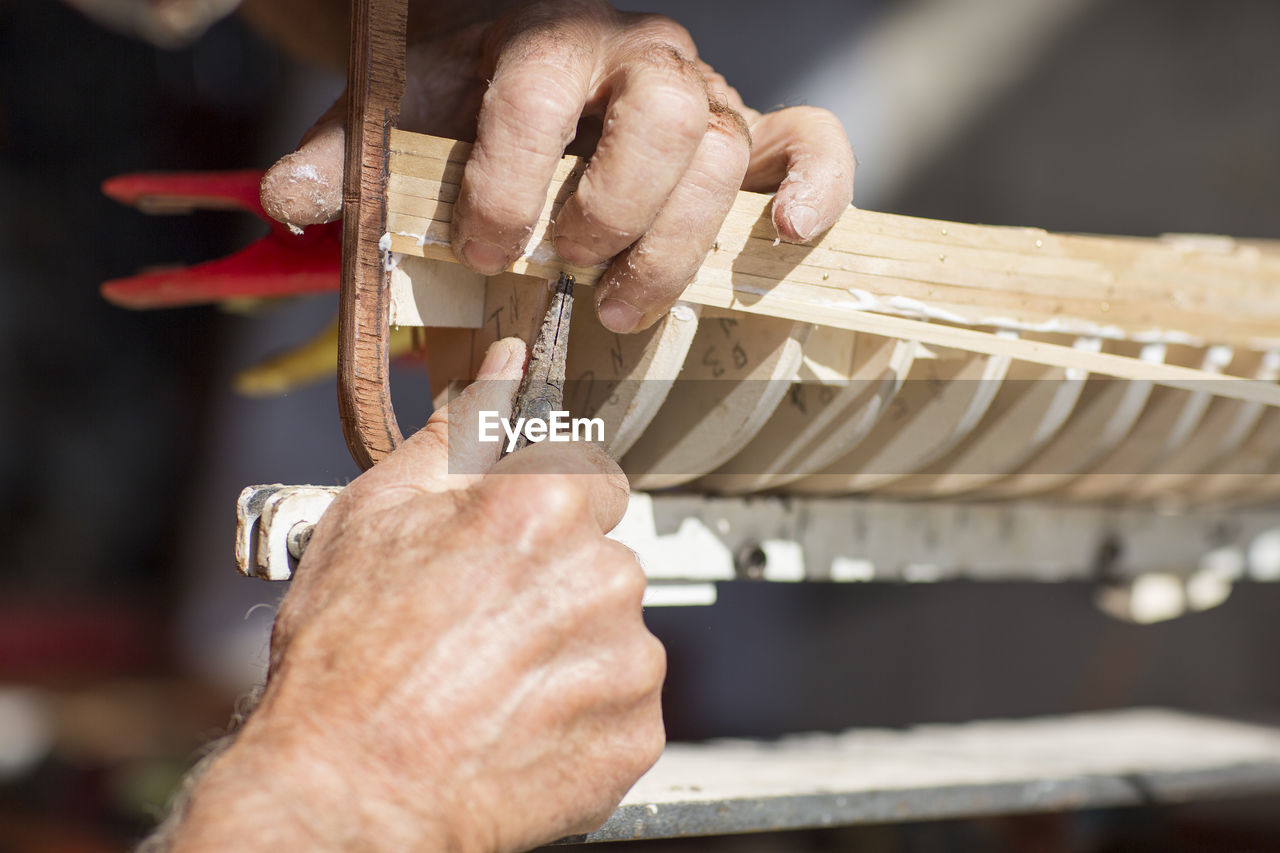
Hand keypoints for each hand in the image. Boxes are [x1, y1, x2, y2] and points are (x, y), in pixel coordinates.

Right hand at [173, 339, 664, 852]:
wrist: (348, 792)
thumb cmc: (347, 661)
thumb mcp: (375, 514)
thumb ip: (458, 430)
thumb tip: (505, 367)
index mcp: (544, 506)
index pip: (587, 473)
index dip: (541, 507)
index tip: (508, 544)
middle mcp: (603, 575)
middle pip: (602, 553)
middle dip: (556, 577)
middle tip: (482, 622)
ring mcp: (627, 659)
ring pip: (615, 627)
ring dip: (571, 645)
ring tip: (493, 680)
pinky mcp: (635, 733)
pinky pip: (624, 699)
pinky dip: (584, 709)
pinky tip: (519, 720)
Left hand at [259, 0, 854, 333]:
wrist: (521, 70)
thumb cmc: (466, 104)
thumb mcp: (401, 119)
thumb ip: (349, 157)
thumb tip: (289, 200)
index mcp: (547, 38)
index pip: (542, 91)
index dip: (512, 178)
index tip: (485, 248)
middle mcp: (640, 57)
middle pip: (662, 118)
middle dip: (611, 212)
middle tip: (563, 271)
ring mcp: (704, 95)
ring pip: (727, 153)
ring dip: (677, 243)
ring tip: (619, 306)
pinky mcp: (748, 136)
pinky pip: (810, 142)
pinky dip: (816, 185)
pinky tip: (780, 235)